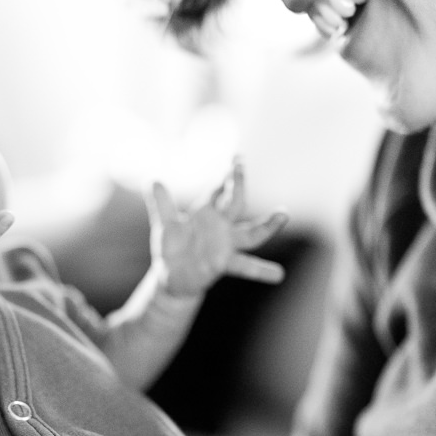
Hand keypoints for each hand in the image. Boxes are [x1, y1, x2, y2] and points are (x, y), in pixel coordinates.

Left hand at [149, 159, 287, 297]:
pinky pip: (246, 267)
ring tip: (283, 215)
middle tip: (240, 167)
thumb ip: (161, 205)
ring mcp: (227, 245)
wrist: (172, 275)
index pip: (220, 189)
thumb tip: (152, 180)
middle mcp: (222, 226)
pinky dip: (262, 271)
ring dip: (268, 226)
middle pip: (234, 203)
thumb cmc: (171, 247)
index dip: (228, 175)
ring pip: (251, 233)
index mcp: (207, 212)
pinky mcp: (226, 264)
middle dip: (238, 185)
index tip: (237, 159)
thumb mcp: (165, 226)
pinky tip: (279, 275)